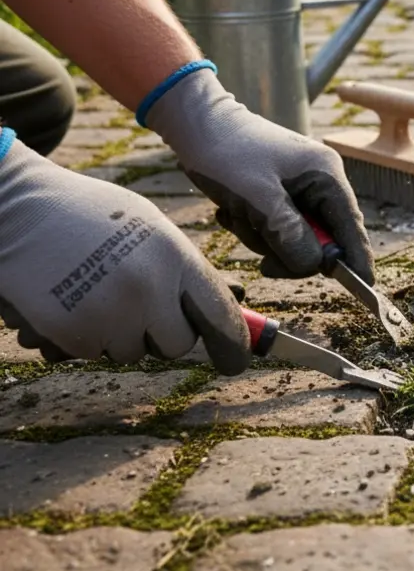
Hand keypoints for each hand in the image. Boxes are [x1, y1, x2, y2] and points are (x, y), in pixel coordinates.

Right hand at [0, 129, 250, 372]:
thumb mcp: (148, 228)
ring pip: (131, 351)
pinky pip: (91, 352)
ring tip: (95, 292)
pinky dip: (83, 336)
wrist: (17, 207)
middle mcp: (150, 289)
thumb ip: (180, 269)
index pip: (220, 314)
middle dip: (162, 334)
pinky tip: (70, 300)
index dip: (233, 343)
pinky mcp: (73, 332)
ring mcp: (111, 313)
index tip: (235, 362)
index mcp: (175, 257)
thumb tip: (221, 307)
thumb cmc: (87, 214)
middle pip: (178, 343)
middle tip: (138, 309)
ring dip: (118, 334)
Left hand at [143, 68, 374, 284]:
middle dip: (288, 249)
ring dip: (263, 238)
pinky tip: (232, 211)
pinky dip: (253, 228)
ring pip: (295, 236)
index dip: (357, 258)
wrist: (194, 124)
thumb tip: (314, 266)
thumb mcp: (257, 199)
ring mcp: (300, 186)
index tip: (365, 287)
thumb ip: (290, 235)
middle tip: (263, 262)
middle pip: (322, 237)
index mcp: (325, 175)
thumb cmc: (226, 152)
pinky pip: (276, 227)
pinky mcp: (279, 192)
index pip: (350, 226)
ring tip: (236, 217)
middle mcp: (319, 181)